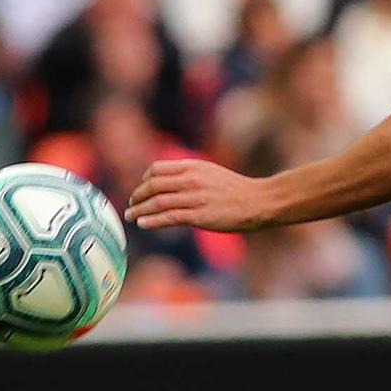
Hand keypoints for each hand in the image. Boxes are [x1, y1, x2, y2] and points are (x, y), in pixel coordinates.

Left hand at [126, 158, 273, 231]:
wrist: (259, 201)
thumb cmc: (237, 190)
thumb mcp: (211, 173)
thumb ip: (190, 175)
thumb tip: (170, 183)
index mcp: (193, 166)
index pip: (157, 169)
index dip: (144, 180)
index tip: (141, 189)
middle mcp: (191, 180)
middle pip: (152, 185)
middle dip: (137, 196)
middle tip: (131, 205)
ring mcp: (194, 198)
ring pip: (157, 202)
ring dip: (139, 210)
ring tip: (131, 216)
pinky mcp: (198, 216)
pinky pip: (168, 217)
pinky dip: (151, 220)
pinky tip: (143, 223)